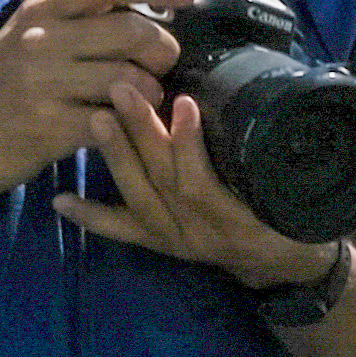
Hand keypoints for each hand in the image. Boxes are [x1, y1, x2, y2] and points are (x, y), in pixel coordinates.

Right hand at [0, 0, 202, 193]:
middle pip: (130, 31)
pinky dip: (131, 122)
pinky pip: (112, 120)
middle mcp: (41, 39)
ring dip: (151, 90)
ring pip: (128, 79)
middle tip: (162, 63)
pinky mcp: (48, 126)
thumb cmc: (5, 77)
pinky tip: (129, 123)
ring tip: (146, 96)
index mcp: (43, 8)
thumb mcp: (33, 25)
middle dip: (162, 49)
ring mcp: (42, 83)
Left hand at [33, 0, 348, 285]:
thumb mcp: (294, 193)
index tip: (185, 101)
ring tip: (96, 117)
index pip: (203, 183)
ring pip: (138, 196)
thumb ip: (273, 156)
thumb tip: (262, 97)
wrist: (288, 267)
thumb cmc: (296, 220)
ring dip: (116, 156)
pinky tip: (59, 201)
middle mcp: (197, 233)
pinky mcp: (159, 244)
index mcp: (234, 220)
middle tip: (123, 89)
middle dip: (141, 134)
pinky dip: (91, 216)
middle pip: (162, 181)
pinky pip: (121, 231)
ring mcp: (174, 239)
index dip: (190, 144)